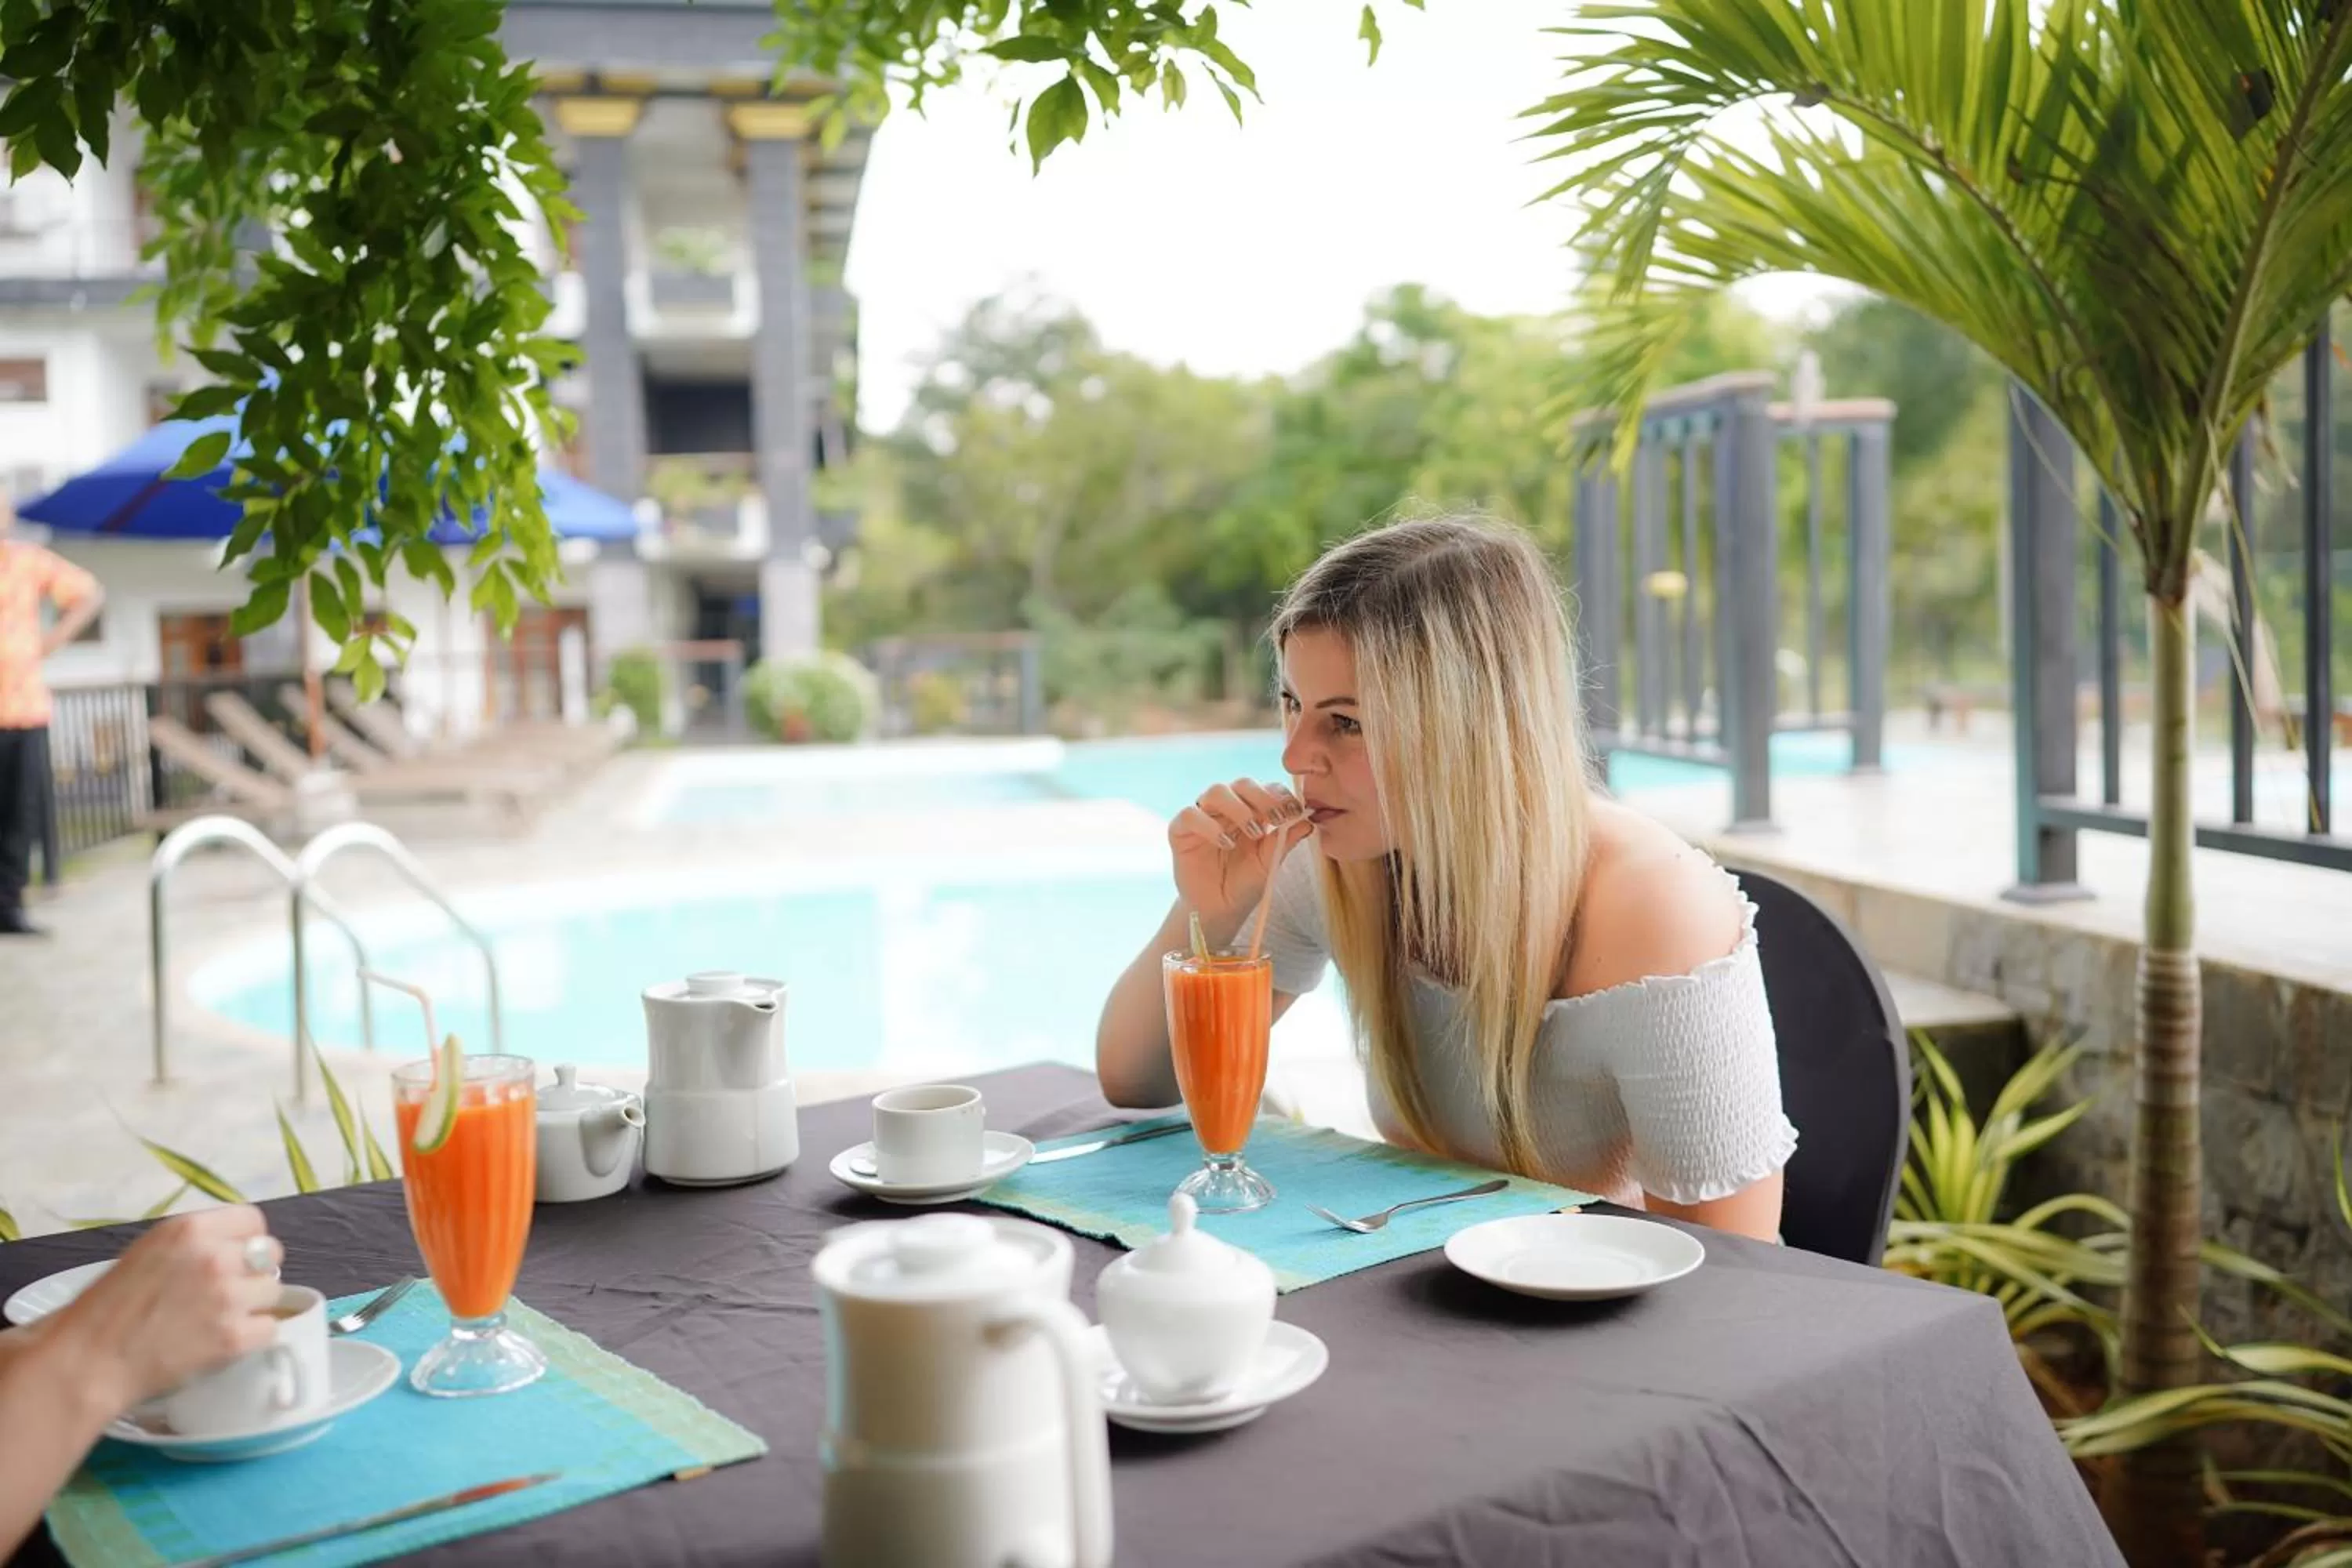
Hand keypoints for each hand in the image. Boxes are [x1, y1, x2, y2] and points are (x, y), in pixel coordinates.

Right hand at [46, 1207, 283, 1414]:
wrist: (88, 1361)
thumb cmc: (108, 1308)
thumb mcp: (149, 1253)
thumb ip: (194, 1245)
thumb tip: (235, 1248)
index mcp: (190, 1229)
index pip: (252, 1220)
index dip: (247, 1239)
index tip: (236, 1256)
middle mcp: (215, 1257)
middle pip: (271, 1253)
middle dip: (255, 1270)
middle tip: (231, 1290)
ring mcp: (228, 1297)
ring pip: (274, 1291)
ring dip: (254, 1305)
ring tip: (220, 1319)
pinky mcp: (234, 1337)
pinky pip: (270, 1328)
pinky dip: (253, 1336)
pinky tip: (225, 1340)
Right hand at [1170, 777, 1311, 940]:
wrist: (1219, 909)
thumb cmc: (1245, 883)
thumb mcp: (1270, 863)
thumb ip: (1285, 841)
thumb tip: (1308, 821)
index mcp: (1251, 809)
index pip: (1266, 788)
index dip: (1281, 795)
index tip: (1295, 812)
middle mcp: (1226, 807)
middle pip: (1242, 783)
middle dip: (1263, 797)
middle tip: (1277, 818)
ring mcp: (1203, 815)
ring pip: (1216, 791)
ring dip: (1238, 808)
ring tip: (1253, 833)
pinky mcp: (1180, 829)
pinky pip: (1190, 814)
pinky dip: (1209, 825)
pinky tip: (1226, 843)